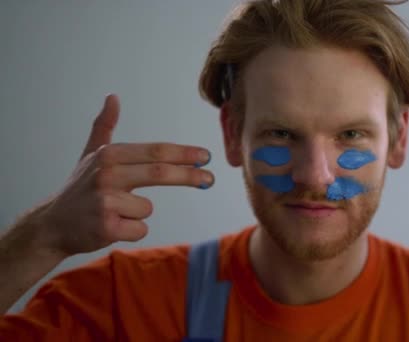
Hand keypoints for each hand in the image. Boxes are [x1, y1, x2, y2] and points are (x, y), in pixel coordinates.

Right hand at [27, 94, 212, 256]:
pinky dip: (132, 230)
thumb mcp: (90, 154)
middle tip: (210, 179)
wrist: (52, 225)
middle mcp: (106, 175)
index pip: (155, 151)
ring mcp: (105, 202)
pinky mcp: (107, 228)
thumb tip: (113, 96)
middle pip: (159, 173)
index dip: (183, 153)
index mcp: (108, 155)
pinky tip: (111, 226)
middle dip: (190, 176)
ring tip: (114, 211)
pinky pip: (140, 229)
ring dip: (138, 212)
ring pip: (147, 208)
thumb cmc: (79, 188)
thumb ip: (104, 126)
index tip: (206, 156)